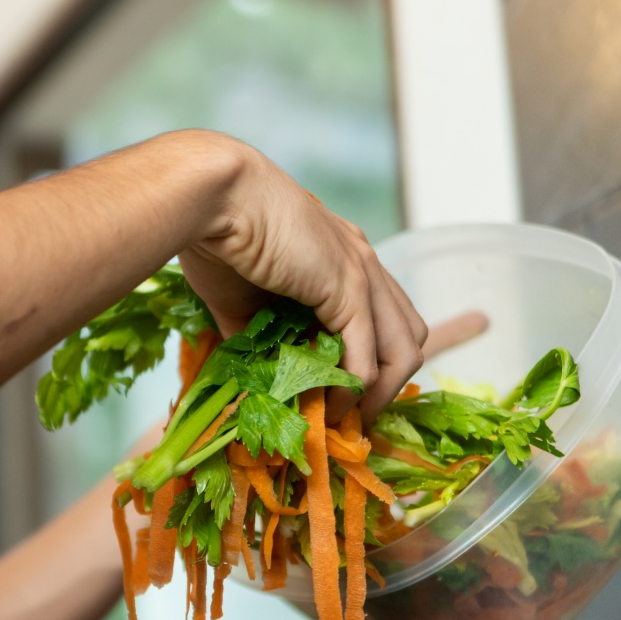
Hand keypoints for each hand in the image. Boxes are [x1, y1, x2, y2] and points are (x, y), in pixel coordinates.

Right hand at [180, 138, 427, 419]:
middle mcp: (363, 260)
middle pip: (407, 336)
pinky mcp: (349, 287)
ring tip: (343, 420)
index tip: (341, 396)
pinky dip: (353, 389)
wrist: (213, 199)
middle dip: (386, 383)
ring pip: (402, 350)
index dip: (370, 362)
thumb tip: (259, 375)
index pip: (382, 318)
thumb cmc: (216, 237)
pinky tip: (329, 407)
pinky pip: (366, 355)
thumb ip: (258, 334)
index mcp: (341, 256)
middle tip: (351, 415)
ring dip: (376, 395)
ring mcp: (362, 272)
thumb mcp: (240, 297)